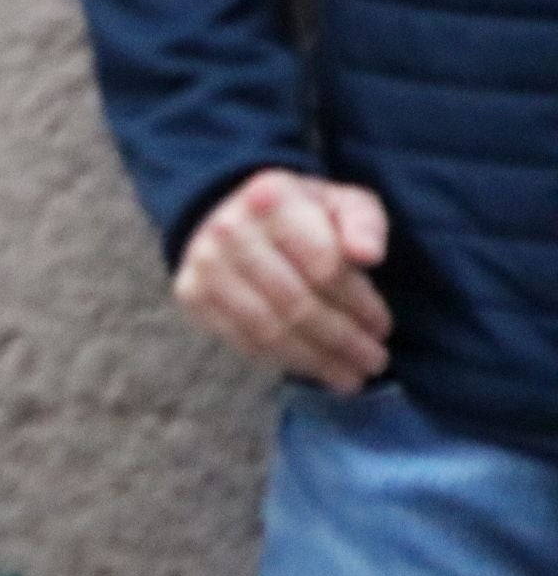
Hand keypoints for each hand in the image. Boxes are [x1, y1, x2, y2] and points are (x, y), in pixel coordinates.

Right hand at [173, 169, 392, 392]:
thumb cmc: (299, 212)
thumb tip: (369, 256)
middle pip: (296, 302)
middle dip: (341, 339)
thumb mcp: (341, 201)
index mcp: (272, 199)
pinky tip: (312, 368)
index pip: (324, 265)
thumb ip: (364, 222)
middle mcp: (229, 231)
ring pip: (268, 329)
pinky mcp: (191, 294)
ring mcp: (204, 265)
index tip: (383, 327)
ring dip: (314, 360)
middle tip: (373, 362)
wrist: (228, 212)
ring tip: (349, 377)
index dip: (359, 303)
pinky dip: (282, 360)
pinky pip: (242, 339)